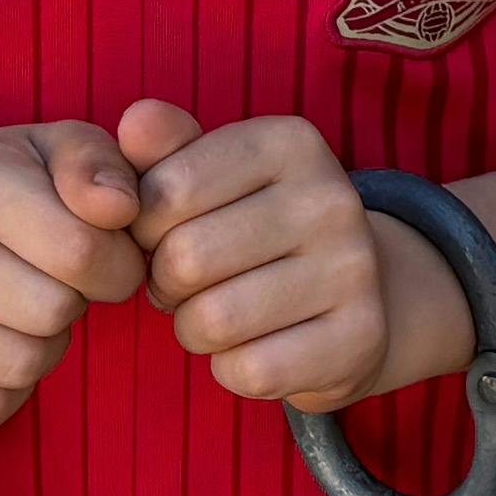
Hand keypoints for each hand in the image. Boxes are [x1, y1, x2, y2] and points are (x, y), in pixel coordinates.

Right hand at [0, 121, 149, 433]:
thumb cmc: (8, 189)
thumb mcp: (57, 151)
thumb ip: (99, 167)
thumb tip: (120, 207)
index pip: (80, 251)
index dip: (118, 263)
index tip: (106, 254)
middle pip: (52, 312)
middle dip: (77, 302)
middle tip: (57, 281)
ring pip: (21, 366)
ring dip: (46, 346)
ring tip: (26, 310)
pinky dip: (9, 390)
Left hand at [129, 100, 437, 413]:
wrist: (362, 292)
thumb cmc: (257, 226)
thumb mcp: (214, 172)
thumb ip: (164, 147)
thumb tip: (133, 124)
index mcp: (291, 142)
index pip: (168, 190)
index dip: (143, 225)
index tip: (168, 230)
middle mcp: (332, 199)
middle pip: (185, 259)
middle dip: (166, 282)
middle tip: (189, 282)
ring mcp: (353, 271)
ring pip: (210, 321)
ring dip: (194, 328)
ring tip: (219, 312)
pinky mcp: (359, 340)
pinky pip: (246, 371)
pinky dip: (231, 368)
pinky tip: (256, 346)